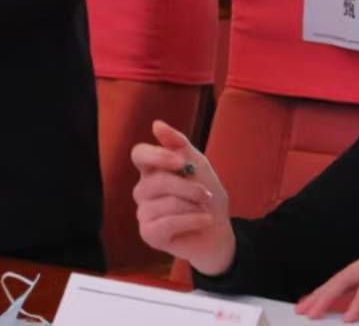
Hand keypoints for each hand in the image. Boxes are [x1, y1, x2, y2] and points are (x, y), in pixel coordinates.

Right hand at [130, 120, 234, 276]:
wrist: (219, 232)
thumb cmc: (207, 197)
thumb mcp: (199, 166)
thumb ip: (179, 144)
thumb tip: (156, 124)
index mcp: (152, 169)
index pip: (139, 154)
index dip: (158, 156)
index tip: (182, 162)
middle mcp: (143, 189)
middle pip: (156, 181)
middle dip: (187, 188)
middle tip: (206, 194)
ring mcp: (143, 212)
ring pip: (164, 203)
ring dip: (193, 206)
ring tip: (204, 210)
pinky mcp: (149, 234)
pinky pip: (167, 223)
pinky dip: (191, 220)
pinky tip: (204, 221)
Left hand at [296, 245, 358, 322]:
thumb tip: (356, 319)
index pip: (348, 285)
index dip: (329, 298)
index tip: (311, 310)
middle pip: (343, 279)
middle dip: (321, 295)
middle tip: (303, 310)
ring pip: (349, 277)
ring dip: (329, 295)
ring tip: (314, 311)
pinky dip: (358, 301)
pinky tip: (348, 316)